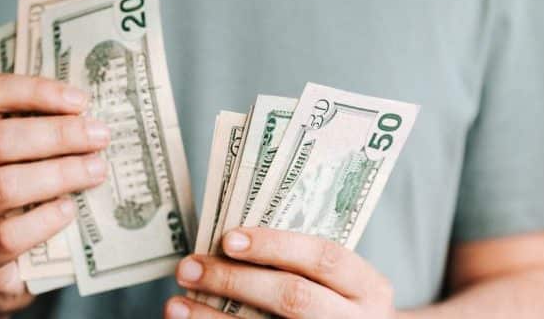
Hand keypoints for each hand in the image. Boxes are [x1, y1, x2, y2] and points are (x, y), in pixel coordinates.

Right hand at [0, 74, 109, 314]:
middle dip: (56, 134)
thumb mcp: (18, 163)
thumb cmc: (12, 205)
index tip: (80, 101)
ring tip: (96, 170)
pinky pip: (6, 236)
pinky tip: (68, 211)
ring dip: (58, 174)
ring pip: (2, 186)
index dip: (34, 91)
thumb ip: (42, 137)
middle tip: (99, 137)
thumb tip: (94, 118)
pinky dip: (43, 221)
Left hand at [165, 227, 395, 318]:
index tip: (228, 238)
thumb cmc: (335, 305)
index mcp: (368, 287)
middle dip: (234, 281)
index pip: (324, 258)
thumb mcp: (337, 284)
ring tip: (175, 305)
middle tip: (188, 268)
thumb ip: (299, 263)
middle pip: (293, 297)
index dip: (275, 245)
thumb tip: (226, 241)